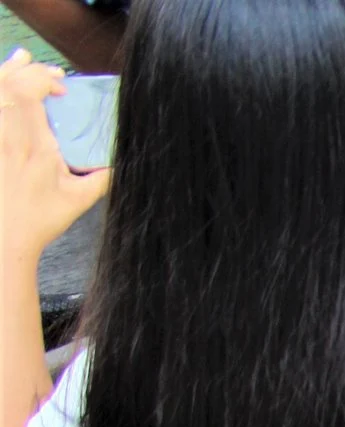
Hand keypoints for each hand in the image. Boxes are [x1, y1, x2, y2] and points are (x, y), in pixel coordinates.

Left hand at [0, 53, 109, 258]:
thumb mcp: (78, 200)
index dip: (44, 79)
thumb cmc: (38, 220)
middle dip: (27, 69)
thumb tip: (122, 163)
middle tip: (46, 72)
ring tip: (20, 61)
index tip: (62, 88)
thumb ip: (102, 178)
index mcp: (35, 145)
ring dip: (7, 72)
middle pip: (8, 84)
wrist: (3, 236)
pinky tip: (5, 85)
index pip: (31, 93)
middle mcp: (9, 136)